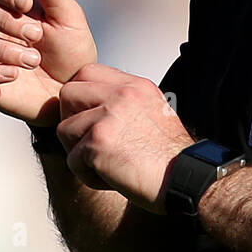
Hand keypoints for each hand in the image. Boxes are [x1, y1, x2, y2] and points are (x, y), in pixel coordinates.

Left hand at [55, 63, 192, 211]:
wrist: (188, 179)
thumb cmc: (170, 157)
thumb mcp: (153, 113)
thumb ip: (123, 104)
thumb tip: (91, 109)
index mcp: (135, 86)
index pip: (87, 72)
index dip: (82, 98)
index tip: (92, 119)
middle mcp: (121, 95)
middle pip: (68, 93)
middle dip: (72, 120)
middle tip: (91, 142)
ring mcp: (108, 116)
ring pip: (64, 129)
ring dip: (78, 152)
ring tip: (105, 165)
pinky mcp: (98, 142)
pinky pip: (71, 160)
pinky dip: (88, 176)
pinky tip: (112, 178)